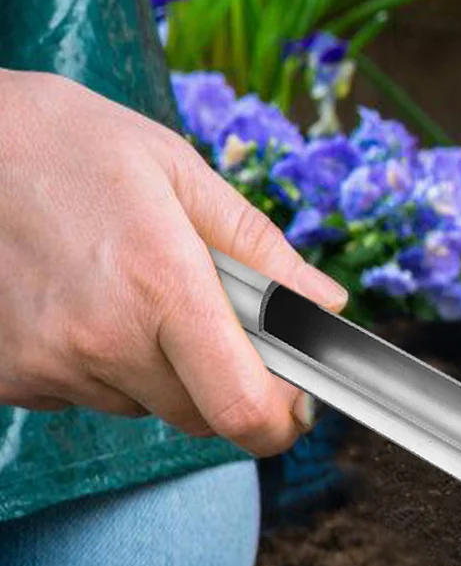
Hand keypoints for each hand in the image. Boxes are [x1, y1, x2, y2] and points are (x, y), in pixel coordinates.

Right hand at [0, 71, 347, 454]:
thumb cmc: (80, 146)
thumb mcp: (186, 176)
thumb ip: (262, 252)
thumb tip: (325, 305)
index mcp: (162, 286)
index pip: (242, 408)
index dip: (283, 419)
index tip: (301, 401)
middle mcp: (103, 340)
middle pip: (203, 414)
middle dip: (229, 378)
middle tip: (216, 312)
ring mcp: (50, 365)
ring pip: (146, 405)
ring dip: (164, 367)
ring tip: (135, 286)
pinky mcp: (12, 377)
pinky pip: (90, 394)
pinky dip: (107, 363)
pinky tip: (89, 300)